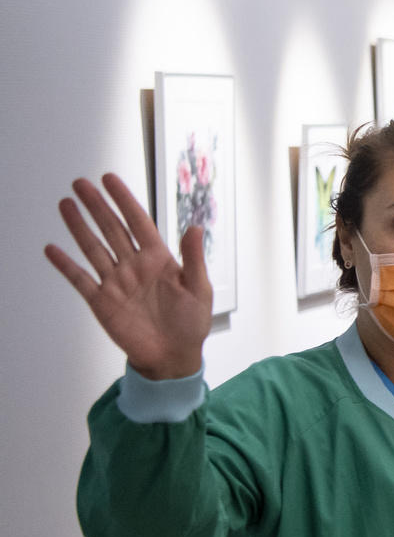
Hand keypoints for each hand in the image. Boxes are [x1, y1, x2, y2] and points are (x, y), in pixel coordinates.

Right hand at [45, 174, 211, 378]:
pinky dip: (66, 265)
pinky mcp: (102, 301)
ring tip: (66, 204)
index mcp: (159, 259)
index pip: (138, 222)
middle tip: (80, 183)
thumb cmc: (190, 323)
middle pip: (112, 229)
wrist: (174, 356)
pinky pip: (80, 279)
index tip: (110, 179)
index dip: (124, 200)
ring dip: (79, 226)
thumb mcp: (199, 289)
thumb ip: (194, 258)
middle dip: (97, 205)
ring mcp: (116, 282)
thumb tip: (196, 227)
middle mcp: (134, 265)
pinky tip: (52, 249)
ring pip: (94, 247)